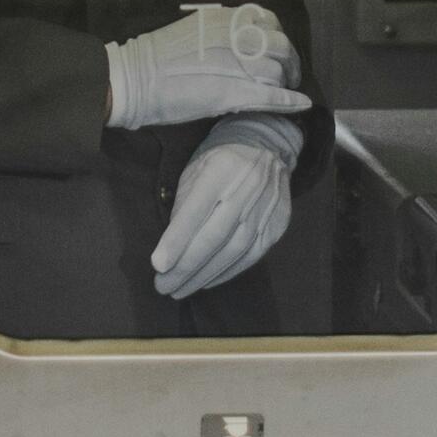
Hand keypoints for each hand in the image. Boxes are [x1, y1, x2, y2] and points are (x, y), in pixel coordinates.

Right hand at [105, 3, 309, 131]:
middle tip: (288, 76)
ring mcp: (234, 64)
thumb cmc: (156, 58)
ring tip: (283, 93)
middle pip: (280, 47)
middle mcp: (234, 36)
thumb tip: (246, 43)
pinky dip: (290, 101)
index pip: (269, 22)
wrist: (133, 80)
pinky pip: (271, 96)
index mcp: (225, 19)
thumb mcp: (194, 31)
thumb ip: (223, 33)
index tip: (278, 51)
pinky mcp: (232, 93)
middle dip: (290, 63)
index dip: (279, 39)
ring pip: (277, 73)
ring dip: (285, 85)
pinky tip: (300, 104)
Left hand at [151, 115, 302, 298]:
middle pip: (214, 236)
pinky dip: (226, 272)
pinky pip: (250, 256)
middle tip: (163, 287)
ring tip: (180, 290)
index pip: (196, 209)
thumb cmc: (219, 160)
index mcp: (221, 168)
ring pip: (233, 251)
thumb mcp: (195, 170)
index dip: (177, 239)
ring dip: (204, 275)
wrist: (266, 146)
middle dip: (186, 267)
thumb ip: (183, 205)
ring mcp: (266, 209)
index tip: (158, 265)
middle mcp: (247, 189)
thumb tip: (171, 247)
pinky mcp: (277, 225)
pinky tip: (206, 282)